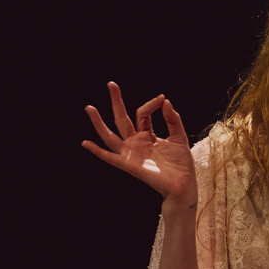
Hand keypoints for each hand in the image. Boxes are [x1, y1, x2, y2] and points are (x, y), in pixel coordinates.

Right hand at [82, 82, 197, 206]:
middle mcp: (136, 143)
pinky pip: (110, 157)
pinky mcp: (129, 165)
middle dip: (116, 102)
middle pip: (122, 119)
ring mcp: (131, 153)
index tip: (161, 99)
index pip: (142, 114)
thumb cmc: (181, 165)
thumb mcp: (179, 137)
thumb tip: (165, 101)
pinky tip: (86, 143)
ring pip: (110, 135)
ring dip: (99, 123)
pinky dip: (97, 151)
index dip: (151, 104)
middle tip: (111, 84)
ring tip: (90, 108)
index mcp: (147, 136)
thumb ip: (172, 120)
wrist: (183, 185)